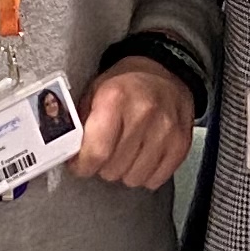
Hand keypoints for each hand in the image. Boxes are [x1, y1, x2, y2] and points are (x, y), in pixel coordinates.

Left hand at [69, 58, 194, 191]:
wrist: (166, 71)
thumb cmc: (127, 83)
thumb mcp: (95, 91)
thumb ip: (81, 123)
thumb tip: (69, 151)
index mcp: (115, 98)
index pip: (96, 152)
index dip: (83, 165)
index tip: (80, 165)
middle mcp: (143, 113)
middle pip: (113, 169)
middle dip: (103, 166)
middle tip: (105, 151)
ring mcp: (165, 130)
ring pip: (133, 178)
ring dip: (124, 171)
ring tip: (125, 151)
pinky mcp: (180, 143)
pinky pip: (155, 179)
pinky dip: (145, 173)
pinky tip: (142, 155)